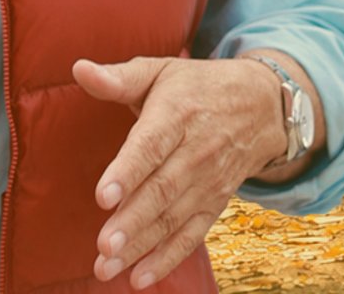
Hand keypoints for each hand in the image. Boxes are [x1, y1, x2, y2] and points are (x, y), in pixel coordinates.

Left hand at [74, 55, 287, 288]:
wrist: (263, 103)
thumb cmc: (198, 87)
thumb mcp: (162, 71)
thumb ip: (119, 77)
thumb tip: (79, 70)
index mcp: (178, 113)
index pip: (151, 145)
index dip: (128, 171)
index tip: (103, 196)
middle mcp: (196, 149)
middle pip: (163, 189)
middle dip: (133, 221)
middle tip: (103, 246)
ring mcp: (209, 180)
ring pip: (174, 217)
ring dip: (142, 245)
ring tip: (108, 266)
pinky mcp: (216, 201)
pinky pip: (193, 234)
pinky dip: (169, 258)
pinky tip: (141, 277)